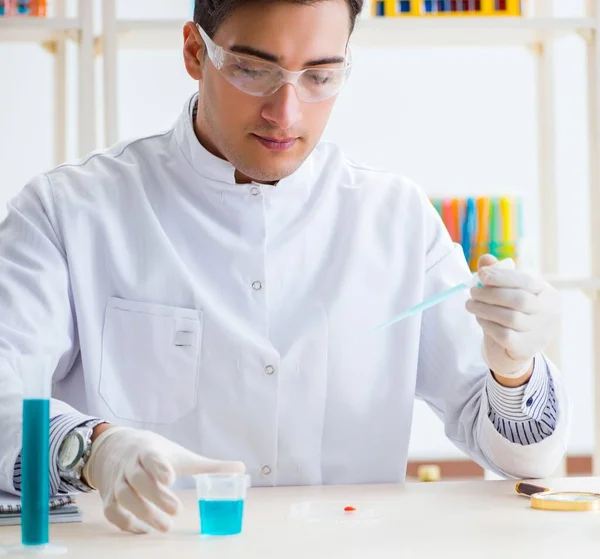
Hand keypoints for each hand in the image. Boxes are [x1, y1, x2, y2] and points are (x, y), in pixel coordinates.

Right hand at [82, 427, 244, 533]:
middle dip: (156, 495)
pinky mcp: (110, 496)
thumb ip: (209, 465)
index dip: (159, 467)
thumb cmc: (157, 454)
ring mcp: (118, 480)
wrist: (118, 448)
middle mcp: (130, 465)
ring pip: (124, 496)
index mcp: (149, 451)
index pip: (152, 457)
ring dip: (143, 512)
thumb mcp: (182, 455)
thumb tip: (241, 468)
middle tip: (177, 511)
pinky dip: (124, 522)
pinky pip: (112, 511)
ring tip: (165, 526)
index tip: (171, 478)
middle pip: (138, 480)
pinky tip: (142, 531)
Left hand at [465, 254, 560, 379]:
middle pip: (519, 300)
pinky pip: (503, 334)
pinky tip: (480, 319)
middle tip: (472, 292)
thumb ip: (498, 276)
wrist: (510, 350)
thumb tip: (485, 259)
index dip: (502, 277)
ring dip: (485, 308)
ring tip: (470, 304)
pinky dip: (487, 324)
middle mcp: (549, 314)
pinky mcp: (525, 349)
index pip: (526, 281)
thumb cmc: (510, 315)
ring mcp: (540, 333)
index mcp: (548, 294)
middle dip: (491, 293)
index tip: (481, 275)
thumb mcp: (507, 293)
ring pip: (510, 317)